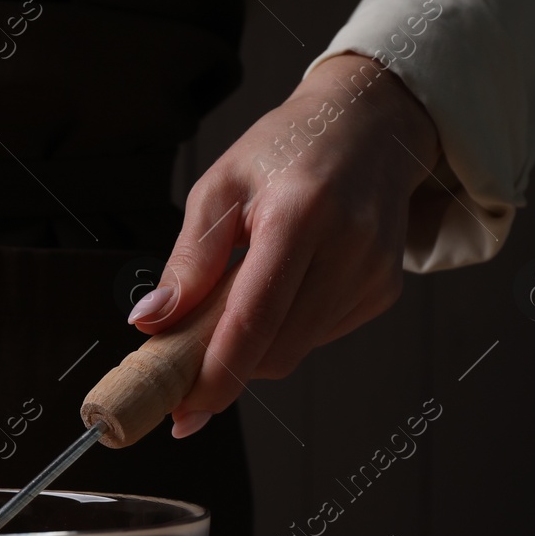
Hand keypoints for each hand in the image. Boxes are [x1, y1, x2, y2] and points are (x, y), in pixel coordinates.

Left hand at [129, 52, 440, 436]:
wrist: (370, 125)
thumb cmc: (286, 149)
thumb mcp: (221, 185)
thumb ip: (188, 259)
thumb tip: (150, 323)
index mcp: (301, 213)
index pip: (254, 318)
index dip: (216, 374)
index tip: (182, 410)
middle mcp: (348, 247)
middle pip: (274, 349)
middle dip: (225, 368)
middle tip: (184, 359)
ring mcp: (372, 273)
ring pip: (294, 351)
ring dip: (253, 347)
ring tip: (237, 296)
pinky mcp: (384, 290)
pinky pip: (317, 337)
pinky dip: (285, 329)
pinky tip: (283, 286)